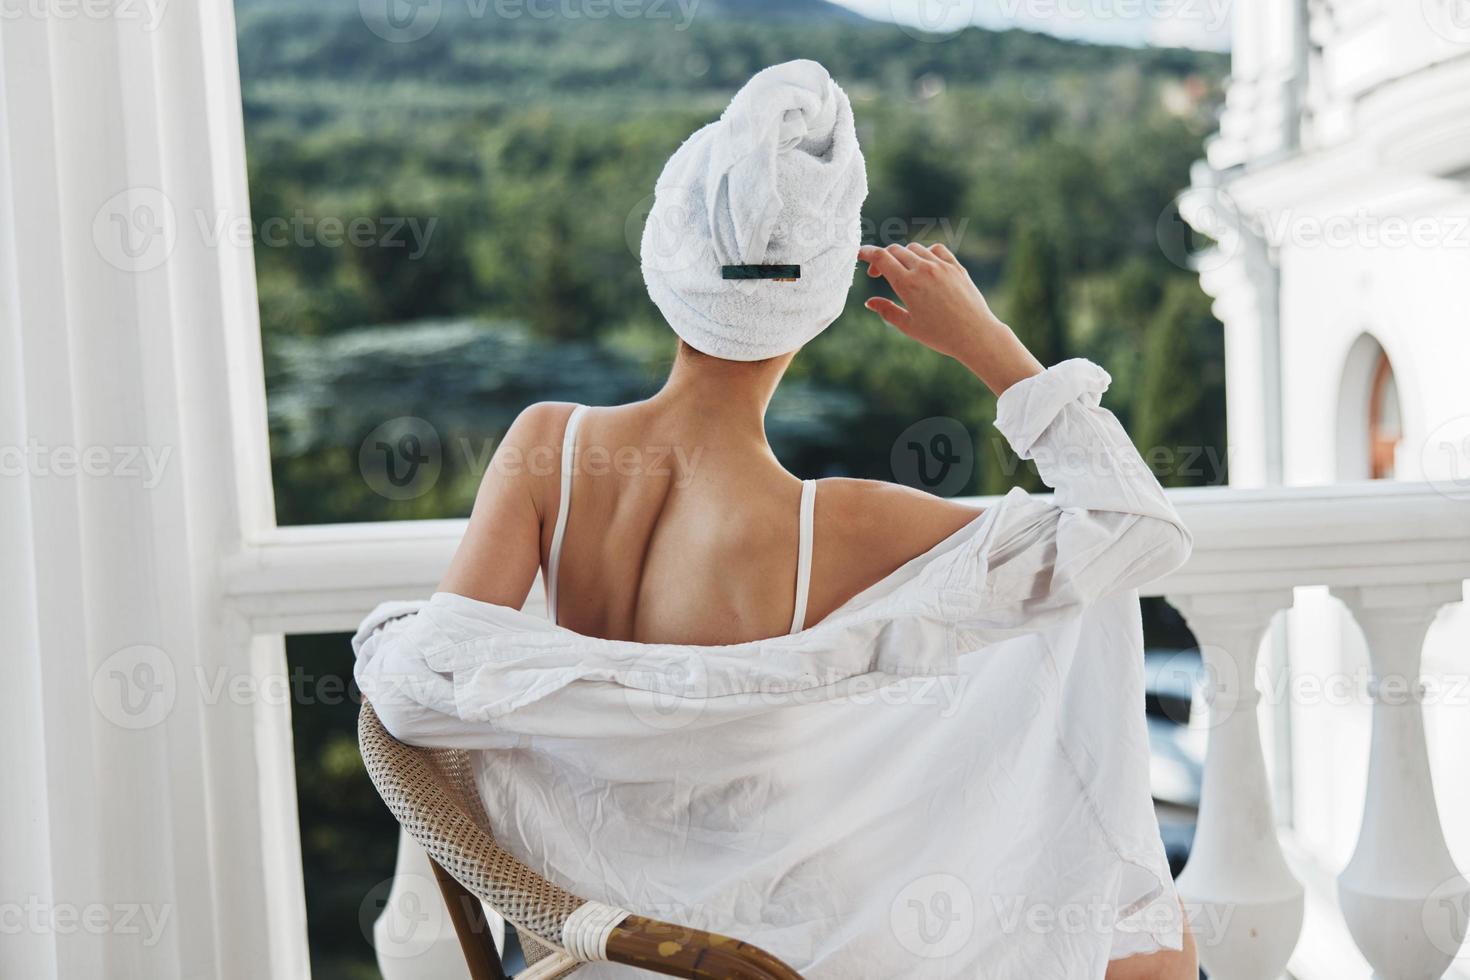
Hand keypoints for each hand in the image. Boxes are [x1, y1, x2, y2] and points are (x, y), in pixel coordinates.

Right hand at [858, 242, 1042, 394]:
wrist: (975, 335)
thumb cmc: (940, 335)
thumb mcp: (908, 326)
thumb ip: (886, 311)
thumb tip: (869, 302)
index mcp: (907, 284)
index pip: (881, 257)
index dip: (866, 253)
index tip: (859, 255)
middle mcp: (923, 269)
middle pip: (895, 250)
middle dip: (882, 258)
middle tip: (877, 273)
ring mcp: (941, 266)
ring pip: (914, 248)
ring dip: (902, 255)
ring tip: (901, 271)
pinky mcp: (956, 267)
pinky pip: (936, 249)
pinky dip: (925, 253)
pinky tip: (924, 265)